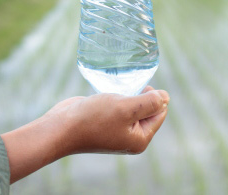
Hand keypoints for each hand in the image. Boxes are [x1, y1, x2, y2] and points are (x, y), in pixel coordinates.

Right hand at [1, 86, 169, 182]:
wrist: (62, 127)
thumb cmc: (94, 118)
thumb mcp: (127, 108)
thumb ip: (149, 102)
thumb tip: (165, 97)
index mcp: (140, 139)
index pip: (160, 113)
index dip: (155, 97)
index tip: (141, 88)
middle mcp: (131, 138)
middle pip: (148, 110)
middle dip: (142, 96)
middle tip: (130, 89)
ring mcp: (118, 131)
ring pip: (134, 107)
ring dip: (130, 96)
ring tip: (119, 92)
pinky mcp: (106, 123)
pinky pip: (121, 107)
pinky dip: (119, 98)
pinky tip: (110, 94)